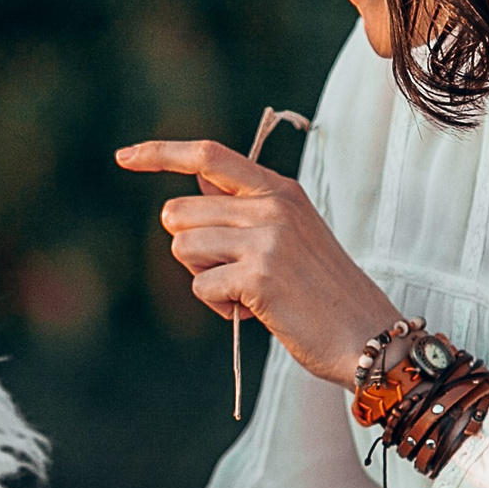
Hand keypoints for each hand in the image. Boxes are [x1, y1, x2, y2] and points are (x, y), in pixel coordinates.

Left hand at [119, 138, 401, 387]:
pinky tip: (253, 311)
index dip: (160, 153)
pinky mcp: (259, 276)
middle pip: (178, 212)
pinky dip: (218, 307)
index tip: (123, 156)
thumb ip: (243, 207)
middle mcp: (272, 205)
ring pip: (183, 248)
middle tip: (229, 271)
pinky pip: (200, 286)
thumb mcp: (290, 233)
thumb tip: (196, 185)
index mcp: (279, 189)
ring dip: (204, 278)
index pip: (208, 156)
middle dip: (189, 248)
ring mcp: (267, 238)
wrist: (365, 334)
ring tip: (247, 292)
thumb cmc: (320, 290)